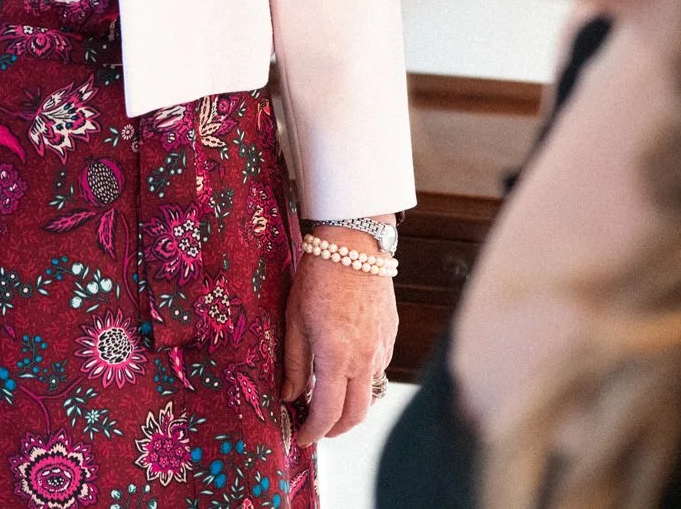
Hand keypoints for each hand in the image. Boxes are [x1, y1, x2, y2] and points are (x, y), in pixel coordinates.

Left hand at [281, 230, 398, 444]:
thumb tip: (289, 395)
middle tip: (316, 427)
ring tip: (329, 399)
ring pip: (371, 394)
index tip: (301, 437)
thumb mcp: (295, 320)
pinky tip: (347, 370)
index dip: (313, 432)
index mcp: (337, 357)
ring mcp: (382, 348)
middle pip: (356, 414)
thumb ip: (294, 363)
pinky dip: (363, 381)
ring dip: (351, 405)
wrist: (353, 243)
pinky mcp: (391, 335)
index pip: (328, 413)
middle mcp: (365, 358)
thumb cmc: (319, 277)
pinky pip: (379, 370)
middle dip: (335, 429)